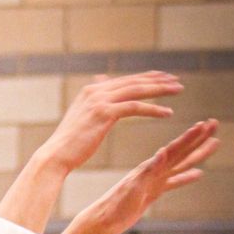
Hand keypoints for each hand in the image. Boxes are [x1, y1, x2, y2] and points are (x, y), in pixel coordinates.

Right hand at [39, 72, 184, 175]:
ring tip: (178, 91)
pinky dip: (153, 109)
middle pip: (134, 81)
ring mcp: (100, 100)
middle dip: (158, 79)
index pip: (126, 80)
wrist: (55, 156)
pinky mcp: (105, 113)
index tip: (164, 78)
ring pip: (137, 90)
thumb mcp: (82, 117)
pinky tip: (167, 113)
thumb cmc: (69, 144)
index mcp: (92, 89)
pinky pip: (135, 107)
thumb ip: (95, 100)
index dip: (146, 77)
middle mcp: (96, 90)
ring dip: (160, 90)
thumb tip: (102, 82)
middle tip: (177, 80)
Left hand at [66, 118, 219, 233]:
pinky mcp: (152, 193)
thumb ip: (148, 171)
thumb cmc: (114, 207)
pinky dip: (186, 177)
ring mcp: (154, 181)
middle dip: (198, 138)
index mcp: (150, 168)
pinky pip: (173, 182)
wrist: (101, 221)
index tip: (205, 124)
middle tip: (215, 123)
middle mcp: (154, 171)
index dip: (190, 137)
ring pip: (180, 164)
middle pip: (181, 151)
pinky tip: (198, 174)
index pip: (174, 149)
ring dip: (197, 154)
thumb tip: (163, 152)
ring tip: (214, 143)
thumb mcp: (133, 189)